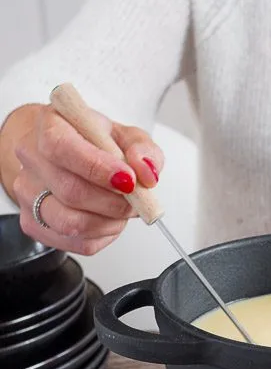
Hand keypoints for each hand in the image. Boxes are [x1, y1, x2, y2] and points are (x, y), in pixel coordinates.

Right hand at [7, 103, 163, 255]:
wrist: (66, 156)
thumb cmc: (93, 144)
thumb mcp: (125, 135)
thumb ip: (142, 148)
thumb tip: (146, 172)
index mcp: (49, 125)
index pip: (61, 147)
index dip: (97, 168)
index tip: (128, 180)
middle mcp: (31, 158)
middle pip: (70, 191)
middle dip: (114, 202)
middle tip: (136, 200)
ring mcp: (27, 194)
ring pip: (70, 223)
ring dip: (109, 222)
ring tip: (123, 210)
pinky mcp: (33, 224)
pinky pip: (75, 243)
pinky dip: (103, 236)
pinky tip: (108, 220)